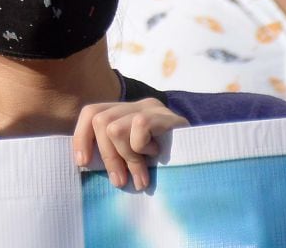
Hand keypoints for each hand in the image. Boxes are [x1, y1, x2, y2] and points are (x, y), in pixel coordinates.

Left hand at [73, 99, 187, 191]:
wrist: (204, 161)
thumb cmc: (165, 165)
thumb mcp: (134, 159)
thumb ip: (114, 155)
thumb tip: (84, 164)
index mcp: (123, 113)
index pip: (91, 113)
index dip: (82, 137)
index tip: (82, 163)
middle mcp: (135, 104)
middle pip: (99, 120)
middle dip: (107, 156)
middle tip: (120, 181)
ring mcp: (150, 107)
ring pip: (114, 127)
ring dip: (126, 158)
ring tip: (141, 175)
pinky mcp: (165, 115)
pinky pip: (138, 127)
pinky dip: (142, 148)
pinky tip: (157, 156)